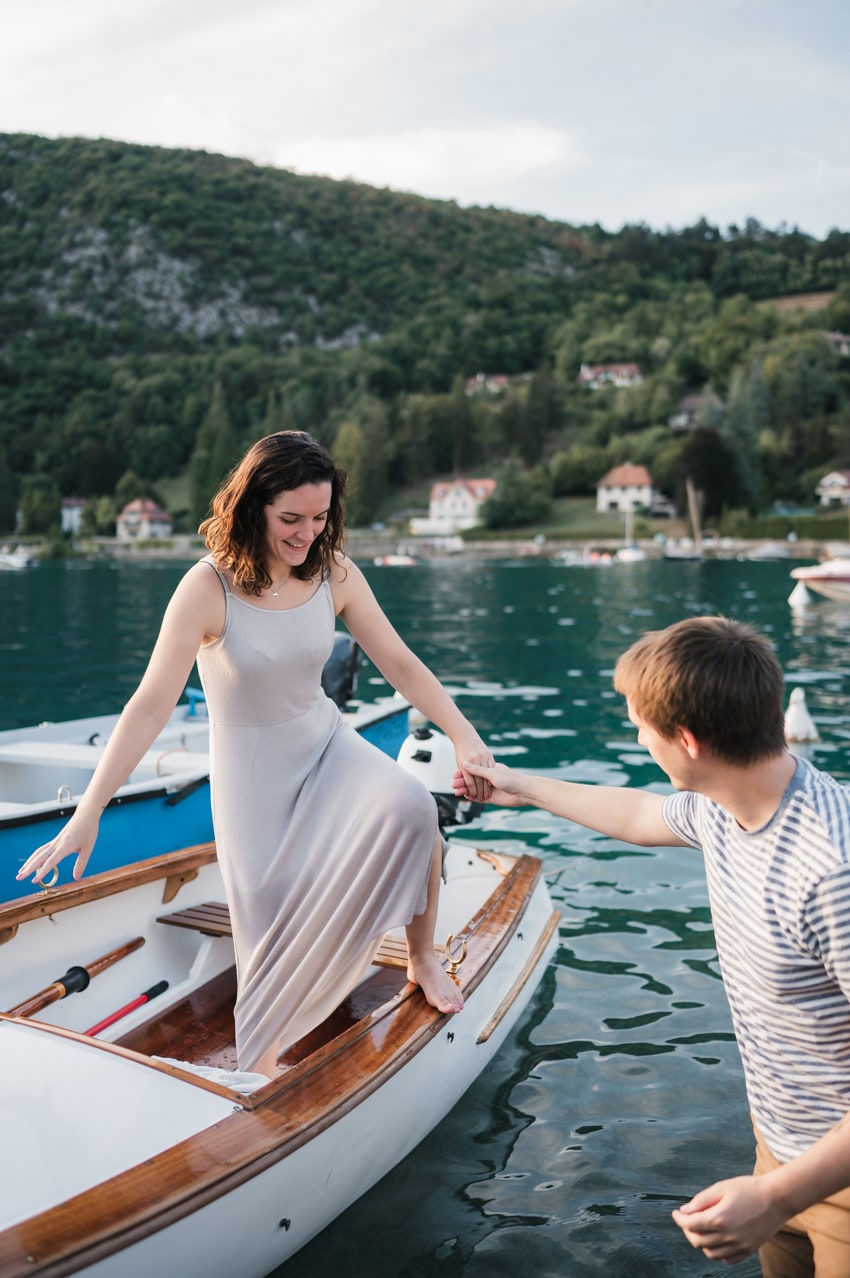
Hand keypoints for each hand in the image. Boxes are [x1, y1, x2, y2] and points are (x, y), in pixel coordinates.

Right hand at [16, 809, 99, 884]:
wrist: (86, 814)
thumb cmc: (89, 829)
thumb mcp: (88, 847)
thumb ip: (81, 863)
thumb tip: (77, 878)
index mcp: (65, 846)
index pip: (50, 862)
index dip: (42, 872)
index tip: (34, 881)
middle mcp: (57, 844)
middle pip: (39, 857)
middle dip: (28, 868)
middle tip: (18, 878)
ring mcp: (55, 841)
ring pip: (38, 853)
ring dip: (29, 862)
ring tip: (21, 872)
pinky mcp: (56, 840)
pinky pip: (42, 849)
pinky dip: (35, 856)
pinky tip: (32, 861)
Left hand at [451, 732, 494, 802]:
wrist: (465, 735)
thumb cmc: (460, 750)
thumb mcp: (459, 762)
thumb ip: (463, 774)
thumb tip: (462, 786)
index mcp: (464, 764)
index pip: (469, 782)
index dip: (472, 791)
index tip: (474, 798)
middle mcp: (473, 760)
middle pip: (478, 780)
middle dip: (480, 791)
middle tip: (482, 799)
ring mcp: (482, 756)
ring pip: (486, 775)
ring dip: (487, 786)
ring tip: (487, 793)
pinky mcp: (488, 754)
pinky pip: (491, 767)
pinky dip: (491, 775)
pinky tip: (492, 781)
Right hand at [453, 760, 524, 807]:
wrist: (523, 791)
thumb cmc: (510, 778)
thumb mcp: (492, 773)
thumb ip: (478, 770)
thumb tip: (464, 764)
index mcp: (489, 769)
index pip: (473, 771)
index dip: (463, 773)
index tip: (454, 774)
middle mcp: (488, 779)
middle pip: (472, 780)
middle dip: (462, 782)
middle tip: (453, 784)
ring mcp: (489, 789)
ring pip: (474, 790)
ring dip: (465, 790)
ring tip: (456, 791)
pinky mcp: (491, 798)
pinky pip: (478, 798)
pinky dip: (471, 797)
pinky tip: (464, 797)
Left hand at [672, 1175, 788, 1264]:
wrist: (776, 1199)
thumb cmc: (749, 1189)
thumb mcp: (721, 1187)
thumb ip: (701, 1200)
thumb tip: (684, 1211)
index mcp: (719, 1218)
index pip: (690, 1225)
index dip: (679, 1219)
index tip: (675, 1213)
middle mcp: (728, 1236)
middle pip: (698, 1241)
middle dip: (688, 1231)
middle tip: (687, 1220)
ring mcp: (739, 1246)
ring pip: (711, 1253)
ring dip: (701, 1243)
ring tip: (701, 1229)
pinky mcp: (748, 1250)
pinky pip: (727, 1259)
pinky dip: (717, 1252)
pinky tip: (717, 1239)